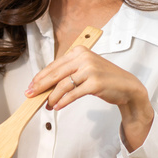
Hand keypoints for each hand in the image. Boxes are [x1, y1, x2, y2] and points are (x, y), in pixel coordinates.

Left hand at [24, 46, 153, 148]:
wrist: (127, 87)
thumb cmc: (104, 78)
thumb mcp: (86, 68)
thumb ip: (68, 71)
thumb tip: (45, 83)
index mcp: (79, 51)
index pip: (54, 65)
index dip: (40, 77)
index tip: (31, 85)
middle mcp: (84, 58)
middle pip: (55, 74)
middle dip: (40, 86)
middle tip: (30, 95)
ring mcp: (90, 70)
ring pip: (63, 85)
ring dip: (52, 97)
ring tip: (47, 105)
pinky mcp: (95, 83)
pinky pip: (73, 94)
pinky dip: (63, 101)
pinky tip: (57, 106)